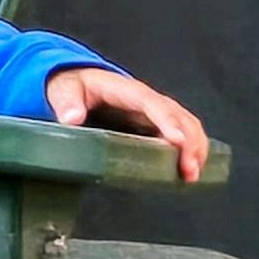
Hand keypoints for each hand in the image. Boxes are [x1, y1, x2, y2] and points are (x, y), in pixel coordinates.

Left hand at [46, 64, 208, 181]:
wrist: (78, 83)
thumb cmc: (73, 86)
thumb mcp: (63, 90)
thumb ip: (66, 102)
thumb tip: (72, 118)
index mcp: (127, 91)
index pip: (153, 105)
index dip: (167, 122)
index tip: (177, 141)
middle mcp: (148, 100)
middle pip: (178, 117)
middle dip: (189, 142)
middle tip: (189, 171)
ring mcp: (155, 112)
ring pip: (186, 125)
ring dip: (195, 149)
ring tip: (193, 175)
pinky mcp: (156, 124)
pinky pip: (181, 133)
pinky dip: (191, 150)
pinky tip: (191, 169)